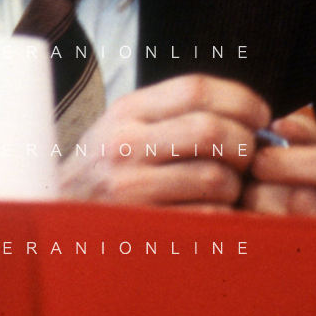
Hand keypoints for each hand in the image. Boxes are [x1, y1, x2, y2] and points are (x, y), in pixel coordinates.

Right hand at [58, 73, 270, 206]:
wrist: (55, 215)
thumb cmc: (104, 168)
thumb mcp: (125, 125)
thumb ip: (172, 111)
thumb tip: (244, 112)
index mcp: (128, 110)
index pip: (196, 88)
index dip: (240, 99)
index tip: (260, 115)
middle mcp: (125, 144)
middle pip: (211, 130)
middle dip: (245, 143)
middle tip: (249, 155)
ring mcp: (130, 188)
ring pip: (215, 177)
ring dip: (236, 185)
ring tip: (229, 187)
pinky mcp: (141, 227)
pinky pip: (206, 218)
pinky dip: (224, 215)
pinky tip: (216, 212)